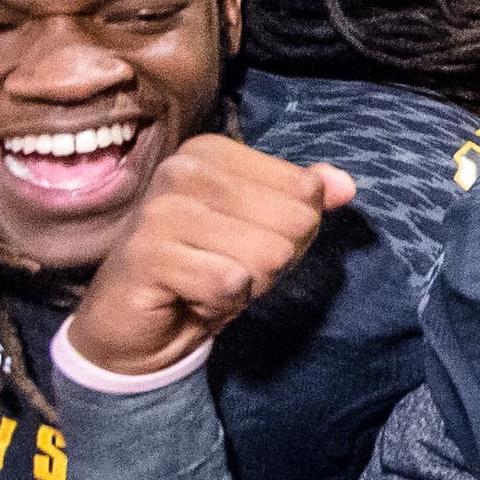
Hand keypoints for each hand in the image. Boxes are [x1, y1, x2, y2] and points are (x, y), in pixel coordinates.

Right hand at [63, 135, 354, 384]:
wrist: (135, 327)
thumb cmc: (202, 269)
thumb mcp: (262, 231)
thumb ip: (304, 202)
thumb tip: (345, 186)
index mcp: (211, 152)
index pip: (306, 190)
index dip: (291, 231)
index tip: (244, 242)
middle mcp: (182, 169)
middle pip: (292, 223)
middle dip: (272, 262)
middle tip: (227, 268)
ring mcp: (160, 210)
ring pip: (266, 255)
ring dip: (247, 285)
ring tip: (207, 282)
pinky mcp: (147, 254)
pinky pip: (230, 284)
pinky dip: (221, 304)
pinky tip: (190, 298)